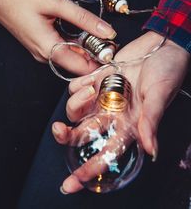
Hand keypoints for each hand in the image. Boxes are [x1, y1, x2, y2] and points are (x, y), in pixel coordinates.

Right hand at [0, 0, 115, 74]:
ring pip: (70, 57)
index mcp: (48, 48)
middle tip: (111, 41)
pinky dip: (76, 44)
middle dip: (95, 56)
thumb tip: (108, 32)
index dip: (100, 63)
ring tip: (101, 36)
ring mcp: (41, 50)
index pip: (81, 68)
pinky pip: (62, 50)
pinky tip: (84, 33)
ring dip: (86, 49)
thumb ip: (84, 19)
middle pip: (77, 64)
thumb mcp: (56, 2)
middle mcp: (44, 55)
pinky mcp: (40, 43)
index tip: (115, 52)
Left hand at [52, 31, 189, 192]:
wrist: (160, 45)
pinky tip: (92, 78)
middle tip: (60, 130)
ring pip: (77, 109)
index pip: (107, 151)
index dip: (90, 169)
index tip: (73, 183)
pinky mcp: (98, 78)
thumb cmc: (167, 70)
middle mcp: (114, 112)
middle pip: (83, 132)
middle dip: (67, 135)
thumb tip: (151, 150)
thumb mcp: (160, 96)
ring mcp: (104, 96)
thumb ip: (151, 121)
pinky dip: (78, 84)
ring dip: (77, 102)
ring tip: (92, 89)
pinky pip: (78, 86)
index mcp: (129, 123)